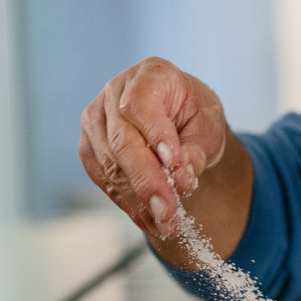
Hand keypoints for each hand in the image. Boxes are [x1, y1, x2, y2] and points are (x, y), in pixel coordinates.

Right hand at [79, 57, 228, 240]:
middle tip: (168, 210)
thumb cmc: (195, 114)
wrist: (179, 120)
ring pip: (113, 168)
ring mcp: (97, 123)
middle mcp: (114, 95)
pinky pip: (108, 183)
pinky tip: (153, 222)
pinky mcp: (91, 151)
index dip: (155, 134)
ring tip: (167, 224)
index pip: (141, 104)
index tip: (174, 164)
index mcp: (149, 75)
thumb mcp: (209, 124)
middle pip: (122, 141)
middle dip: (148, 180)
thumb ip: (197, 148)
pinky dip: (132, 206)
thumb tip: (182, 178)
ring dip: (140, 202)